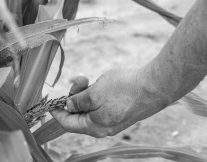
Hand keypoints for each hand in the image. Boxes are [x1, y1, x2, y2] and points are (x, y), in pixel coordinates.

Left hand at [50, 68, 170, 137]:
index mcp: (95, 127)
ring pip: (90, 107)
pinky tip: (102, 83)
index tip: (50, 102)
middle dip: (75, 96)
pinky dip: (96, 94)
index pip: (68, 124)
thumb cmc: (124, 89)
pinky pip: (101, 105)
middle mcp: (103, 127)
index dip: (57, 113)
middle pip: (79, 114)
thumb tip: (68, 106)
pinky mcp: (121, 112)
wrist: (155, 85)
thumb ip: (78, 102)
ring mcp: (113, 120)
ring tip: (90, 78)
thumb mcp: (94, 93)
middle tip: (80, 79)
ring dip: (86, 92)